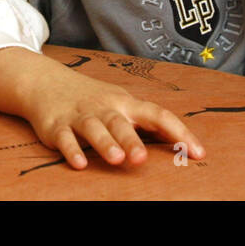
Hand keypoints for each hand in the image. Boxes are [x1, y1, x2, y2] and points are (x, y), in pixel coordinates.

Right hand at [19, 66, 204, 169]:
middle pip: (121, 123)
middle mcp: (104, 108)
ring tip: (117, 160)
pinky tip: (79, 163)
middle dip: (132, 141)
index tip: (198, 153)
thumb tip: (179, 142)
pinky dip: (71, 150)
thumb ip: (144, 123)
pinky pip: (65, 138)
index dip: (179, 133)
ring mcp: (80, 116)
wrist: (46, 82)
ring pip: (94, 129)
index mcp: (125, 104)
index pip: (158, 115)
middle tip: (143, 160)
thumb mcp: (119, 104)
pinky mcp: (57, 125)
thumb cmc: (92, 99)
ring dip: (105, 144)